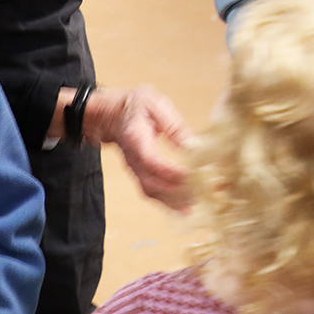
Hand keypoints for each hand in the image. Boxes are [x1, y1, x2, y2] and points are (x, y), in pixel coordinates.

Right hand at [88, 84, 194, 209]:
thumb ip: (174, 125)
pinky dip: (168, 204)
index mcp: (135, 137)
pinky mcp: (139, 174)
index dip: (171, 171)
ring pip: (152, 191)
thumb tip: (195, 146)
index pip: (152, 160)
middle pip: (152, 182)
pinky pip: (151, 193)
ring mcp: (134, 169)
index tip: (194, 174)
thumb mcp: (155, 103)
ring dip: (174, 201)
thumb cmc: (135, 105)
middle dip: (178, 190)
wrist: (110, 115)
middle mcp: (132, 158)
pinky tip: (185, 210)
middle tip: (203, 191)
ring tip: (198, 202)